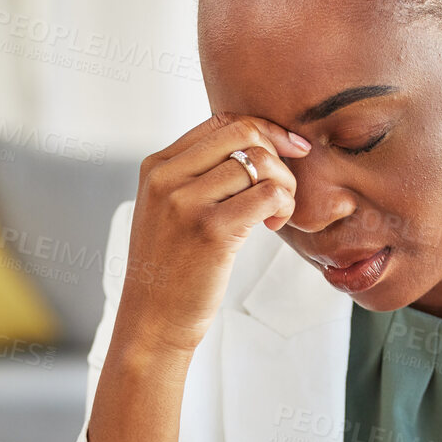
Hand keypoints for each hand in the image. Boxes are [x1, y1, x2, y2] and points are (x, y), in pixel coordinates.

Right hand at [115, 111, 311, 358]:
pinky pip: (269, 194)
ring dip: (284, 185)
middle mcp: (167, 177)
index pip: (222, 122)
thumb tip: (257, 144)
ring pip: (260, 162)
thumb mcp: (168, 210)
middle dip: (278, 153)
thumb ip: (198, 175)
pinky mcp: (212, 230)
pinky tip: (272, 223)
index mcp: (157, 166)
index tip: (289, 150)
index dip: (265, 130)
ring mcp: (187, 203)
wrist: (152, 320)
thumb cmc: (171, 267)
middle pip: (244, 133)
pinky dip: (284, 204)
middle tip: (282, 187)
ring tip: (275, 212)